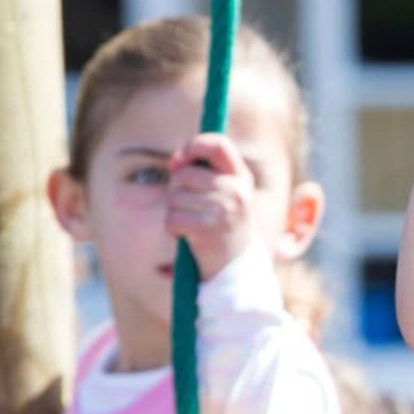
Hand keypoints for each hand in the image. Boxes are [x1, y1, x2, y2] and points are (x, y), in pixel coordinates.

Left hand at [166, 133, 256, 281]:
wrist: (237, 269)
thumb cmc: (225, 228)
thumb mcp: (225, 196)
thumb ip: (202, 173)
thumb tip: (174, 160)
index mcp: (241, 178)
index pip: (218, 144)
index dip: (195, 145)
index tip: (182, 159)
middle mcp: (236, 190)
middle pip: (184, 174)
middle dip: (178, 191)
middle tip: (195, 210)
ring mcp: (222, 209)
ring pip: (174, 196)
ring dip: (176, 212)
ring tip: (195, 225)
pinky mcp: (206, 227)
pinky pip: (172, 217)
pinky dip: (174, 228)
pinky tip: (189, 237)